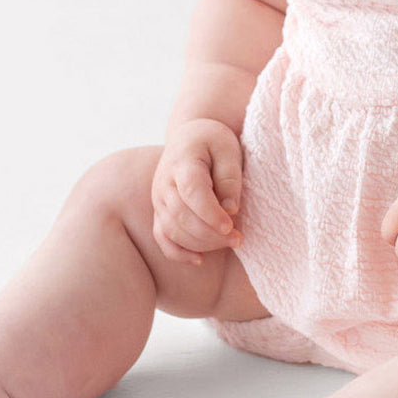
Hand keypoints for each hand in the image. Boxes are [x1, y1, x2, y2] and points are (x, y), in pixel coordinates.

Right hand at [151, 120, 243, 265]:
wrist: (188, 137)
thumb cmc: (212, 142)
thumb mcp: (228, 149)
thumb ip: (230, 177)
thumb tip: (230, 209)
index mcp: (182, 162)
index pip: (192, 192)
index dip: (210, 213)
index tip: (231, 225)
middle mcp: (164, 183)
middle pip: (182, 215)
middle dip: (211, 233)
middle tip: (238, 238)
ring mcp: (158, 199)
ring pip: (173, 230)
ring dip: (202, 243)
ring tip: (230, 243)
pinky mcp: (159, 212)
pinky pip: (162, 238)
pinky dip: (178, 253)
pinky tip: (200, 259)